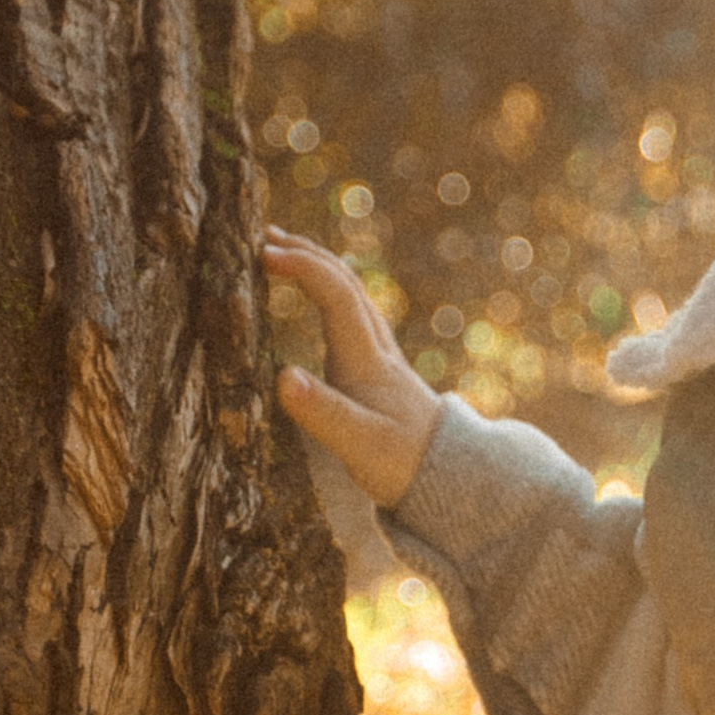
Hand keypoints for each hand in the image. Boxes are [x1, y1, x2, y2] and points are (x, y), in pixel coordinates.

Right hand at [263, 234, 437, 509]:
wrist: (451, 478)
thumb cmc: (403, 464)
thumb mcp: (359, 444)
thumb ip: (321, 412)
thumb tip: (282, 376)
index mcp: (367, 360)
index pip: (337, 294)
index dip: (302, 267)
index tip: (263, 253)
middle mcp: (375, 348)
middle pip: (345, 282)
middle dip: (305, 253)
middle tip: (263, 237)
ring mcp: (378, 355)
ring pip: (350, 293)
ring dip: (315, 266)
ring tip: (279, 250)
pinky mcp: (377, 368)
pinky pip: (350, 312)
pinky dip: (325, 290)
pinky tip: (312, 295)